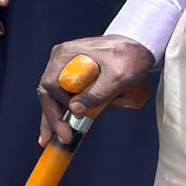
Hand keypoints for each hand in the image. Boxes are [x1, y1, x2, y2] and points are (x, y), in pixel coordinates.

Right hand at [35, 35, 155, 146]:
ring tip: (47, 140)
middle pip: (47, 92)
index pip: (51, 83)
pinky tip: (57, 127)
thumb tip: (74, 110)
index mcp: (65, 55)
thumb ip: (97, 93)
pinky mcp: (73, 75)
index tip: (76, 117)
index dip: (60, 104)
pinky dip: (61, 111)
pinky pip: (63, 95)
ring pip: (52, 96)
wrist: (138, 45)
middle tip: (54, 139)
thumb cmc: (130, 58)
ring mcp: (64, 66)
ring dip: (52, 117)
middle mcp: (60, 60)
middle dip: (51, 117)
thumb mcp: (118, 77)